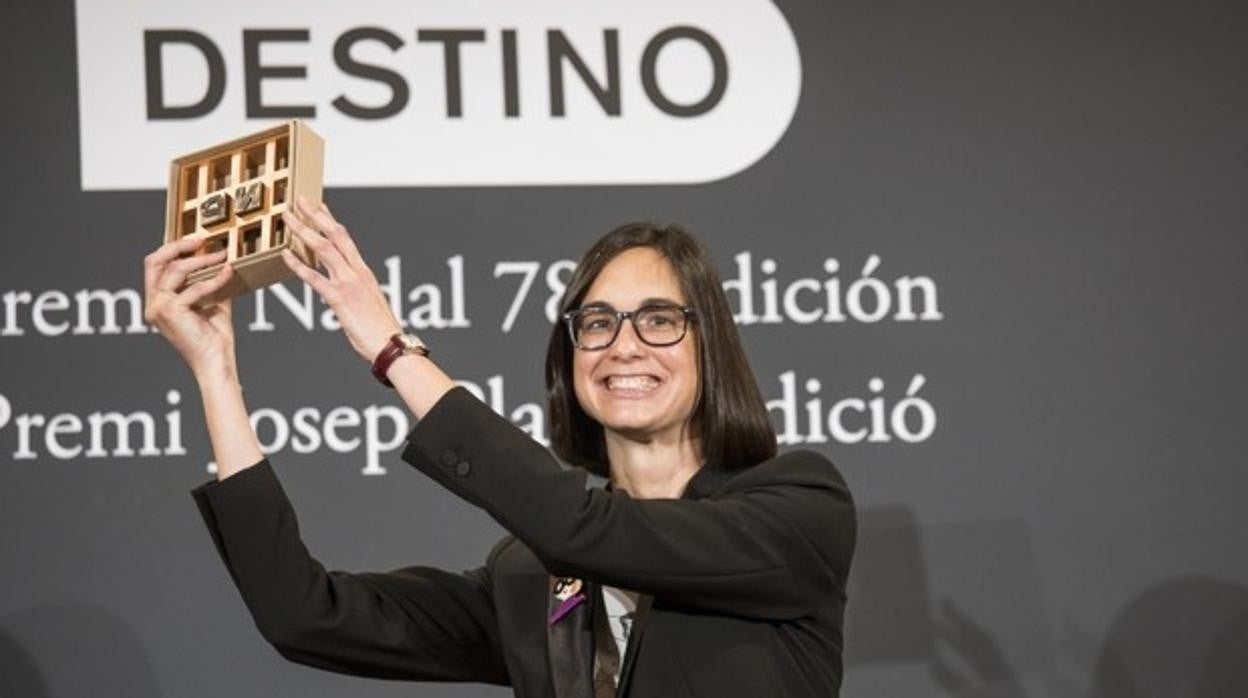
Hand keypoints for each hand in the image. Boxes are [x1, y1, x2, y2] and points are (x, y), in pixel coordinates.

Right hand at [143, 238, 235, 376]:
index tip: (198, 241)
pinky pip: (194, 287)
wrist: (216, 360)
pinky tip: (228, 272)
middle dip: (177, 246)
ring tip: (222, 256)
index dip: (174, 249)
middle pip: (153, 261)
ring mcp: (158, 308)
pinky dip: (214, 279)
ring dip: (202, 260)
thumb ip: (210, 281)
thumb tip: (220, 258)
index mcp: (158, 301)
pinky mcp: (170, 311)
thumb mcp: (213, 301)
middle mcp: (153, 304)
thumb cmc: (214, 337)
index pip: (155, 266)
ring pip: (175, 270)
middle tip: (202, 241)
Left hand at [281, 197, 401, 362]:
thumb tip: (333, 294)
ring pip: (324, 249)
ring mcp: (349, 284)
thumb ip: (351, 295)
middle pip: (335, 235)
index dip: (330, 221)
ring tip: (287, 219)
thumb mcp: (368, 306)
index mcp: (365, 273)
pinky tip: (285, 255)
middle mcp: (358, 273)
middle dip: (316, 216)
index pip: (346, 239)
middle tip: (300, 200)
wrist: (391, 346)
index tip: (319, 207)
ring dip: (304, 231)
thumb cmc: (381, 332)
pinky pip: (315, 278)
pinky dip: (298, 265)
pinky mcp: (340, 299)